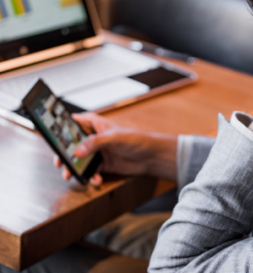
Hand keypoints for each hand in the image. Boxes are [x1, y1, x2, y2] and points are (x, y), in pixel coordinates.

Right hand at [54, 113, 177, 185]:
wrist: (150, 156)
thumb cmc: (135, 139)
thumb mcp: (114, 138)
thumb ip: (95, 143)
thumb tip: (76, 152)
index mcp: (95, 124)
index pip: (74, 122)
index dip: (61, 128)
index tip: (51, 137)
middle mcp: (94, 138)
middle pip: (72, 145)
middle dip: (64, 155)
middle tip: (59, 163)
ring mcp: (97, 152)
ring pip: (79, 160)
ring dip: (75, 169)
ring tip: (71, 177)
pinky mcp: (102, 165)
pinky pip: (90, 172)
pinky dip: (90, 177)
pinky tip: (96, 180)